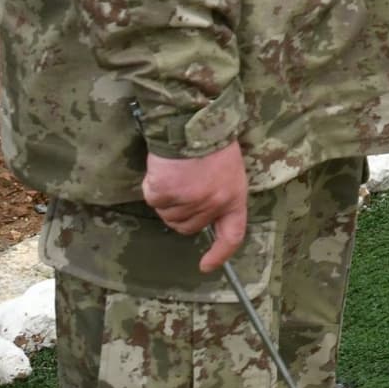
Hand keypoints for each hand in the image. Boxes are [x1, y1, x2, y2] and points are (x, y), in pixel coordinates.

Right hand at [142, 140, 250, 272]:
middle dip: (182, 213)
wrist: (193, 121)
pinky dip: (154, 187)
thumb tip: (201, 216)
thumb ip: (219, 195)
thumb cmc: (213, 142)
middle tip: (183, 185)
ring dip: (167, 199)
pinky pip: (154, 200)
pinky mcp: (165, 193)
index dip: (220, 255)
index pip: (231, 236)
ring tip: (176, 172)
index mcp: (234, 198)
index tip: (206, 266)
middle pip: (188, 227)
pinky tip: (163, 169)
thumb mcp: (229, 171)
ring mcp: (188, 200)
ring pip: (169, 216)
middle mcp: (213, 204)